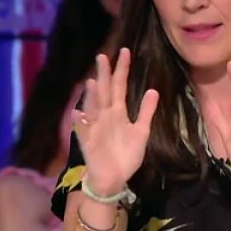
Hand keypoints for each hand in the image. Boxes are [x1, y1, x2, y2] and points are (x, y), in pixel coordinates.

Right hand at [72, 48, 158, 194]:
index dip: (122, 70)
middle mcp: (105, 116)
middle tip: (102, 56)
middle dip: (103, 75)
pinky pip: (83, 131)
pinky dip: (80, 122)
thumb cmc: (126, 154)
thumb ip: (146, 112)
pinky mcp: (88, 143)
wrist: (115, 179)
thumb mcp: (141, 132)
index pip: (120, 86)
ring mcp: (95, 128)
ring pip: (93, 108)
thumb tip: (153, 90)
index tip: (125, 52)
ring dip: (92, 96)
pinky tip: (77, 113)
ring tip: (93, 82)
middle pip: (104, 92)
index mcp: (118, 112)